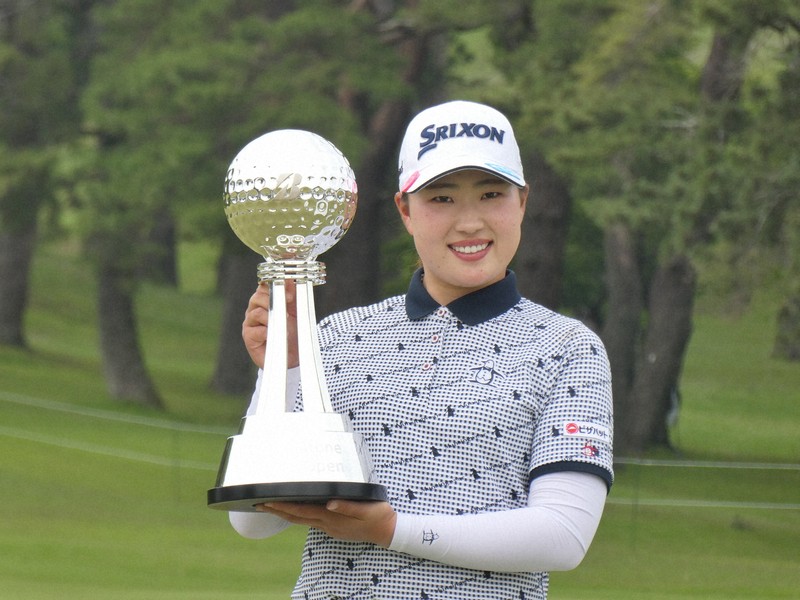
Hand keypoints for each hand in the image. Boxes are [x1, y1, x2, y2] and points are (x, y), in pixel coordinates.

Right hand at [242, 281, 298, 368]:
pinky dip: (267, 331)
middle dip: (273, 298)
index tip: (288, 290)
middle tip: (288, 302)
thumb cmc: (291, 331)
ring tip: (285, 321)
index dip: (275, 285)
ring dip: (272, 316)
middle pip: (257, 297)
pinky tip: (274, 334)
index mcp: (264, 301)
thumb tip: (291, 278)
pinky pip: (255, 330)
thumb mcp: (294, 311)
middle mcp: (254, 310)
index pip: (263, 286)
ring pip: (256, 312)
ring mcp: (250, 323)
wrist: (291, 355)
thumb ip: (292, 295)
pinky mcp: (249, 337)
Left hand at [256, 500, 396, 546]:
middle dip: (277, 511)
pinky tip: (296, 509)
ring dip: (286, 513)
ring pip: (302, 520)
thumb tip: (328, 503)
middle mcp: (328, 524)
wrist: (388, 531)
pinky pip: (312, 520)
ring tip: (272, 506)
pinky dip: (299, 515)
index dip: (283, 507)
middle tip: (259, 504)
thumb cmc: (379, 516)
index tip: (267, 502)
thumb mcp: (366, 508)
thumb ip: (347, 506)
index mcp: (332, 517)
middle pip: (296, 517)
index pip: (302, 512)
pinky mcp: (335, 527)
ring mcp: (330, 527)